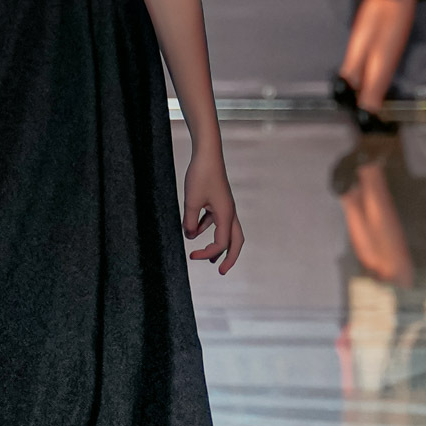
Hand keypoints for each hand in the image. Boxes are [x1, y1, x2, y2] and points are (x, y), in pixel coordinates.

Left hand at [183, 150, 243, 274]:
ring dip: (218, 244)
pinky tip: (194, 229)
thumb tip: (190, 235)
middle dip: (229, 258)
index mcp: (226, 215)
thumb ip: (190, 221)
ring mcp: (225, 207)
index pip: (221, 243)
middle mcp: (230, 212)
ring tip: (207, 256)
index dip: (207, 253)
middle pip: (236, 241)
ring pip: (228, 231)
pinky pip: (216, 220)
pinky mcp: (219, 201)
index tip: (191, 256)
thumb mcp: (191, 201)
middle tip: (222, 272)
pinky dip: (207, 227)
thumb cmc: (201, 175)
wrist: (207, 153)